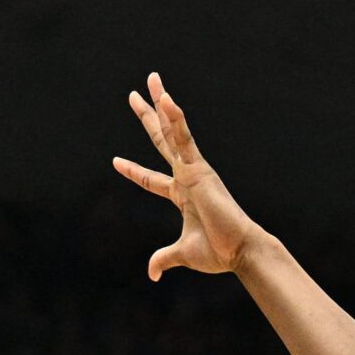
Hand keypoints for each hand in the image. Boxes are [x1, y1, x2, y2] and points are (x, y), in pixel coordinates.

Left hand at [113, 72, 265, 279]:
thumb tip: (151, 274)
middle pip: (161, 140)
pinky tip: (167, 100)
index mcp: (182, 195)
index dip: (133, 171)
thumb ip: (163, 258)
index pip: (151, 180)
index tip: (115, 161)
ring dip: (161, 105)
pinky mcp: (200, 169)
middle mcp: (187, 177)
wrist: (239, 251)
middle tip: (135, 94)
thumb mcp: (182, 254)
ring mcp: (194, 170)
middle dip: (148, 117)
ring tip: (151, 80)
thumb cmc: (218, 252)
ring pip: (173, 131)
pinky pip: (185, 139)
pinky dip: (177, 119)